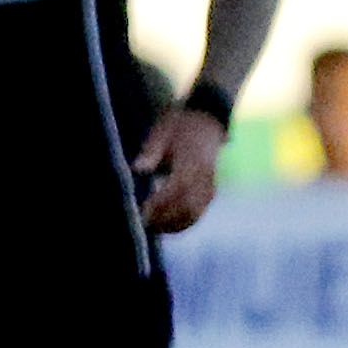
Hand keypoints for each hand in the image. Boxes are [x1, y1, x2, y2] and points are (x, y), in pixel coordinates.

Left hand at [133, 106, 226, 233]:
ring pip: (193, 214)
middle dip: (165, 218)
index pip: (178, 187)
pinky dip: (181, 224)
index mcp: (193, 160)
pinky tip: (165, 225)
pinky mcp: (210, 194)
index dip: (161, 202)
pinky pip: (197, 214)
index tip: (143, 209)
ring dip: (172, 224)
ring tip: (151, 226)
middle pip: (187, 206)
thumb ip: (151, 150)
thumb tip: (138, 168)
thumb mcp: (163, 130)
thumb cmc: (180, 126)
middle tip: (143, 221)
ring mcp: (210, 186)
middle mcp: (205, 177)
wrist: (207, 122)